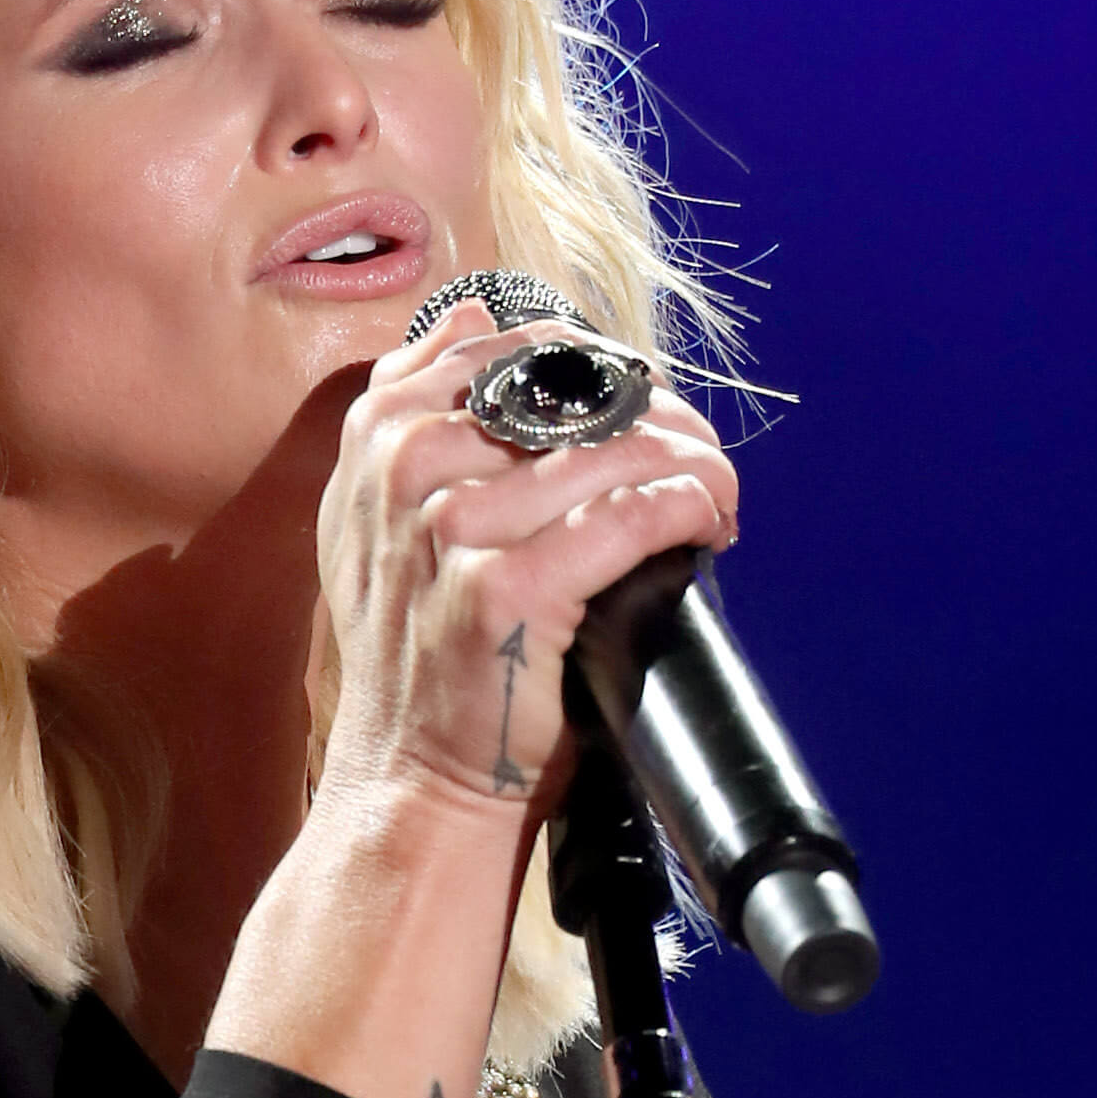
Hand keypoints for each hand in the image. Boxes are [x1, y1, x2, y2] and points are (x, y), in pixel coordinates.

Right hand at [315, 296, 735, 823]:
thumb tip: (475, 318)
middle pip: (573, 394)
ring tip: (718, 493)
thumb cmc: (421, 657)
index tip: (642, 412)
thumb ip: (412, 415)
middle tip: (701, 457)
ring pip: (612, 451)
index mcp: (378, 433)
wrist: (413, 779)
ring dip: (690, 465)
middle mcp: (404, 468)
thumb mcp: (378, 518)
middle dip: (658, 417)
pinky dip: (687, 510)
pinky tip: (710, 523)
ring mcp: (450, 529)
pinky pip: (628, 518)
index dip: (597, 371)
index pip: (514, 350)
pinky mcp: (503, 590)